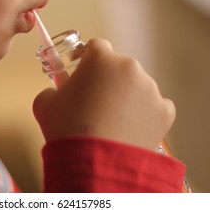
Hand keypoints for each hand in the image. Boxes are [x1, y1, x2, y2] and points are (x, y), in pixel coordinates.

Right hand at [33, 38, 175, 150]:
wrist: (93, 163)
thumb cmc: (66, 128)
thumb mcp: (44, 102)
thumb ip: (52, 89)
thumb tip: (59, 92)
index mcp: (101, 58)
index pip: (96, 46)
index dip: (86, 57)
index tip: (81, 69)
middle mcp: (130, 67)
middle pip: (118, 67)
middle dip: (107, 79)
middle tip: (94, 102)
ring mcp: (151, 89)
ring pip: (136, 87)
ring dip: (126, 97)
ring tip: (112, 120)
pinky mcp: (165, 111)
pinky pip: (155, 107)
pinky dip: (144, 114)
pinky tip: (131, 128)